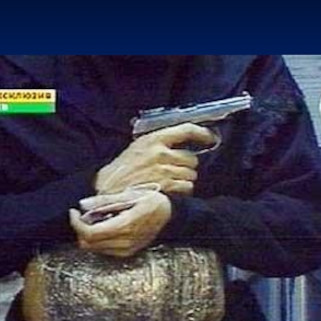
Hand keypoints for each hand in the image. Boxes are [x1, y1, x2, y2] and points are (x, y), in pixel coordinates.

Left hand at [69, 191, 171, 257]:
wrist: (170, 214)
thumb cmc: (151, 201)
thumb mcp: (129, 195)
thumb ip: (104, 201)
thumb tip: (82, 204)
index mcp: (124, 226)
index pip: (90, 233)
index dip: (76, 223)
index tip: (73, 212)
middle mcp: (124, 242)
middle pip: (88, 243)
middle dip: (80, 229)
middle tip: (83, 215)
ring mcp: (126, 250)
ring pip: (94, 248)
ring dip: (88, 234)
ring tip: (96, 219)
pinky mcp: (127, 253)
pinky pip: (103, 250)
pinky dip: (98, 240)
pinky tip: (105, 227)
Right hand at [94, 123, 216, 195]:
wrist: (108, 191)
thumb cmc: (122, 171)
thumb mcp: (137, 148)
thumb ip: (159, 143)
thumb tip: (184, 142)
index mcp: (154, 139)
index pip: (186, 130)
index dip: (203, 133)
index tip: (211, 137)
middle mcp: (160, 153)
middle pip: (192, 158)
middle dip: (187, 166)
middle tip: (175, 171)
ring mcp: (163, 171)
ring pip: (191, 175)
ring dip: (185, 180)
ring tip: (170, 182)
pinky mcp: (165, 187)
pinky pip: (187, 188)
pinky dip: (182, 191)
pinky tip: (170, 191)